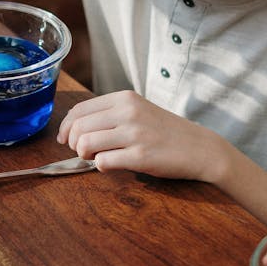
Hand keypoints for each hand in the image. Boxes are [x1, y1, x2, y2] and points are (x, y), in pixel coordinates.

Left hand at [56, 90, 225, 179]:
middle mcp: (128, 112)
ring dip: (84, 156)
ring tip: (96, 158)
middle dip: (74, 144)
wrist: (200, 148)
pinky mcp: (141, 156)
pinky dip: (101, 167)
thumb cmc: (166, 132)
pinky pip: (103, 162)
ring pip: (85, 144)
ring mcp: (134, 134)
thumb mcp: (139, 111)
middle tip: (84, 152)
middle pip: (78, 127)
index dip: (66, 127)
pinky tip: (112, 165)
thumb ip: (110, 114)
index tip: (65, 139)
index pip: (79, 110)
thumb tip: (74, 128)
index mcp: (125, 98)